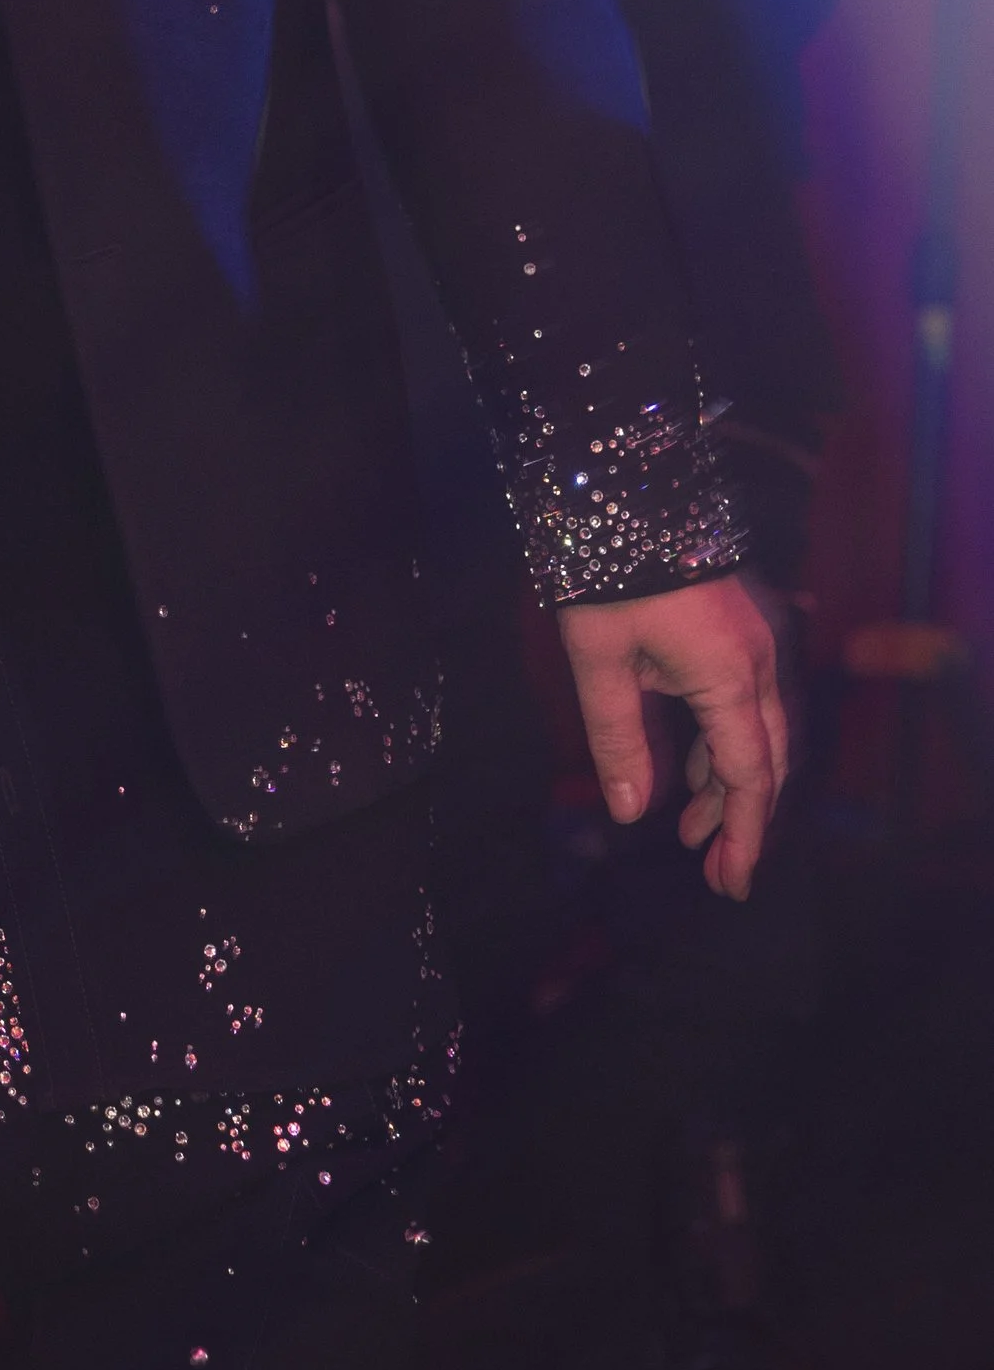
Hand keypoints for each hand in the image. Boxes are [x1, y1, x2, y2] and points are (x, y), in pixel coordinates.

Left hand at [557, 574, 785, 897]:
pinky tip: (700, 767)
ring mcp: (759, 637)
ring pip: (761, 730)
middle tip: (715, 869)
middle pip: (768, 760)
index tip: (731, 885)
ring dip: (733, 781)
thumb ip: (619, 738)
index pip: (751, 777)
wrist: (628, 483)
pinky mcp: (745, 622)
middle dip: (744, 819)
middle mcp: (762, 660)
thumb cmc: (608, 571)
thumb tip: (632, 814)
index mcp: (732, 675)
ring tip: (694, 828)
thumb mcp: (600, 660)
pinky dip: (730, 739)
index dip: (743, 836)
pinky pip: (750, 698)